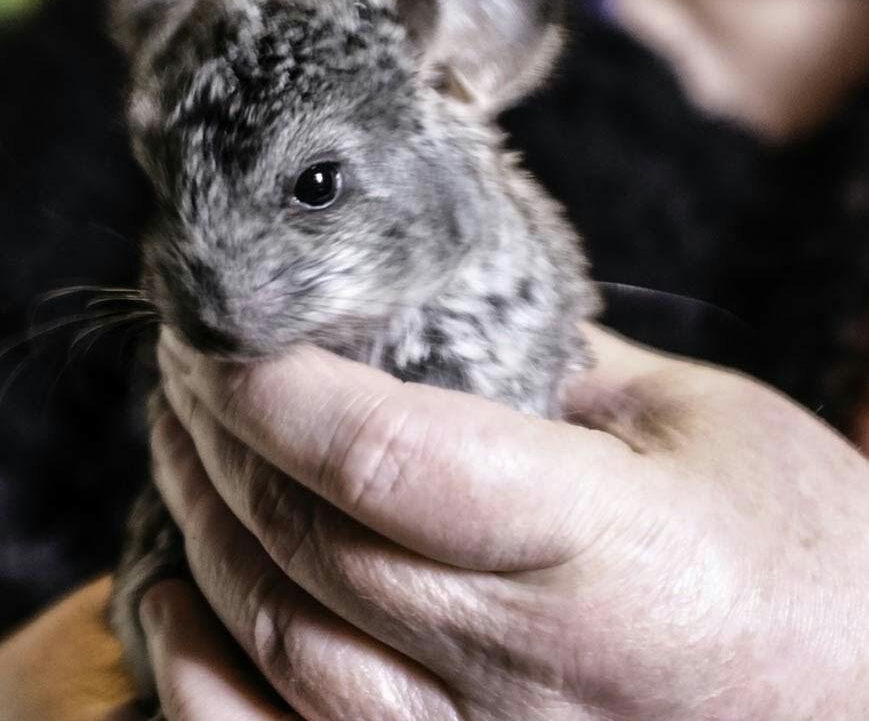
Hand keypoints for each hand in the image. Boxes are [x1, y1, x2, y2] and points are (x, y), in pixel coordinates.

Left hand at [145, 325, 868, 719]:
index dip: (279, 383)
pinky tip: (175, 590)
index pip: (386, 460)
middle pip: (308, 541)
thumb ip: (551, 356)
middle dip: (220, 429)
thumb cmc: (801, 547)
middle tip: (192, 351)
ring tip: (180, 436)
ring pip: (275, 644)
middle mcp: (528, 672)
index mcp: (605, 550)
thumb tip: (429, 298)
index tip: (225, 320)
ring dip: (202, 521)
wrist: (859, 694)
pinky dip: (200, 669)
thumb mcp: (696, 418)